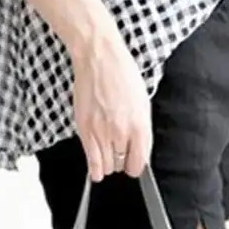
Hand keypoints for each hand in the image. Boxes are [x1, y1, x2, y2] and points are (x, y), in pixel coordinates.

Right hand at [72, 33, 151, 181]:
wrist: (99, 58)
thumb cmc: (122, 75)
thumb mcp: (143, 103)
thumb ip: (142, 131)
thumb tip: (139, 151)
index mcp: (139, 126)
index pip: (139, 163)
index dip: (135, 165)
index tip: (132, 162)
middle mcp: (121, 133)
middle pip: (121, 165)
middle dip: (121, 161)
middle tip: (118, 150)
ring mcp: (102, 133)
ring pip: (106, 166)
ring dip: (107, 163)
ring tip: (107, 153)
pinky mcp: (85, 130)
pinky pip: (91, 161)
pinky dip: (94, 169)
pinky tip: (96, 170)